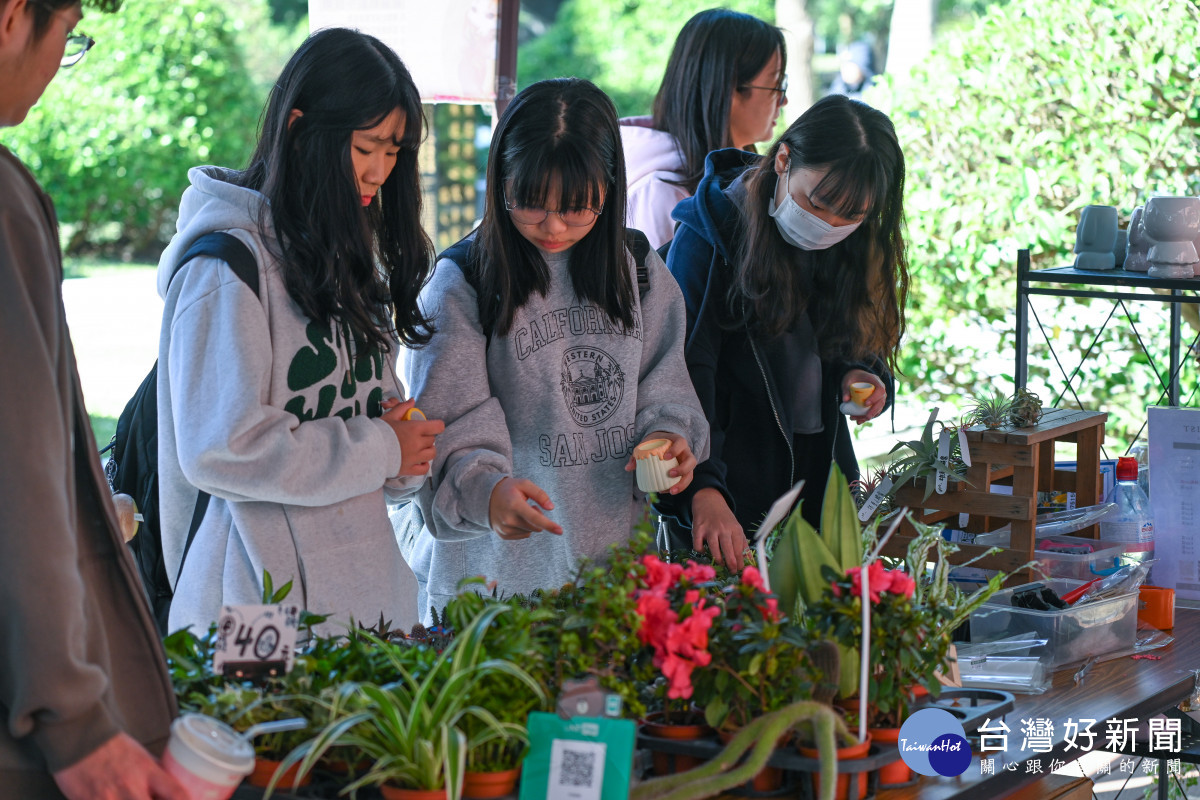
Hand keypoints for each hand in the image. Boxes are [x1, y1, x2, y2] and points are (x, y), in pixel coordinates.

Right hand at [54, 732, 187, 799]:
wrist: (78, 738)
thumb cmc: (112, 746)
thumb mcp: (141, 755)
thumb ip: (155, 772)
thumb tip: (173, 784)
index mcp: (148, 771)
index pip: (176, 793)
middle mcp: (131, 786)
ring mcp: (109, 797)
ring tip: (132, 798)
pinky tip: (113, 799)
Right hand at [381, 398, 444, 475]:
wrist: (366, 451)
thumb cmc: (377, 432)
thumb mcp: (389, 417)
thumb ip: (402, 408)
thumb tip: (412, 400)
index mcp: (414, 428)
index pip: (438, 427)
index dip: (436, 425)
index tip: (431, 426)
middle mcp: (417, 443)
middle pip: (432, 439)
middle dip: (427, 436)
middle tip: (417, 436)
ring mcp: (414, 458)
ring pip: (432, 453)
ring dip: (428, 450)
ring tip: (419, 448)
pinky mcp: (409, 469)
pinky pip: (424, 468)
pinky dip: (424, 465)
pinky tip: (418, 460)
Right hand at [488, 477, 562, 539]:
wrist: (487, 497)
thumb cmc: (510, 489)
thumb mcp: (524, 484)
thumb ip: (540, 494)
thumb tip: (551, 508)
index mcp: (514, 505)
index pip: (534, 518)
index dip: (549, 524)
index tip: (560, 531)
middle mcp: (508, 519)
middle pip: (536, 526)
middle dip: (538, 517)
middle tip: (529, 505)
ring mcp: (504, 529)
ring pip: (531, 531)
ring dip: (530, 522)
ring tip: (519, 511)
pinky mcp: (503, 535)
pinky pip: (524, 535)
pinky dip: (524, 527)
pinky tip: (515, 518)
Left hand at [624, 431, 697, 494]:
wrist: (662, 443)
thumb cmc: (655, 443)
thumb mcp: (646, 445)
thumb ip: (637, 455)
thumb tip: (628, 468)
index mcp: (678, 441)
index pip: (681, 443)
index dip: (675, 450)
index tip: (666, 457)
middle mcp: (686, 452)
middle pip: (691, 461)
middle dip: (682, 469)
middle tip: (670, 474)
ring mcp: (687, 463)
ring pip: (690, 473)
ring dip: (682, 483)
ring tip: (671, 490)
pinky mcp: (685, 472)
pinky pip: (685, 481)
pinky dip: (678, 487)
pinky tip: (667, 491)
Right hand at [690, 488, 746, 569]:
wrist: (709, 501)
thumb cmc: (724, 518)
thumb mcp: (736, 527)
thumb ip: (742, 543)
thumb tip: (748, 560)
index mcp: (735, 528)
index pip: (739, 549)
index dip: (740, 562)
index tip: (740, 570)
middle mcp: (723, 528)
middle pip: (728, 550)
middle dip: (731, 564)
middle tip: (732, 571)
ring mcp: (710, 529)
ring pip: (714, 550)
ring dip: (718, 560)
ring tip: (721, 563)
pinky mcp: (698, 529)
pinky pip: (698, 545)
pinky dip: (701, 551)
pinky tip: (704, 551)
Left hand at [842, 370, 886, 423]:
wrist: (855, 377)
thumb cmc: (852, 377)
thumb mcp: (847, 381)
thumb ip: (846, 389)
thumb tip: (845, 400)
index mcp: (876, 381)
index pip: (880, 390)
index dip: (875, 398)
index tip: (866, 404)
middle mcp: (880, 389)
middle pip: (881, 401)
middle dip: (874, 411)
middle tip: (866, 417)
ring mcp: (879, 396)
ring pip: (878, 408)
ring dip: (869, 416)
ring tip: (858, 421)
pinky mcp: (875, 402)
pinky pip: (874, 411)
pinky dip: (866, 417)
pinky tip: (859, 421)